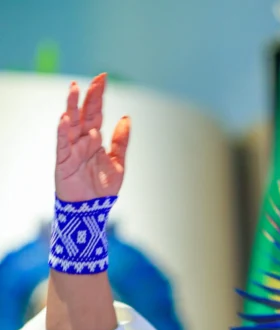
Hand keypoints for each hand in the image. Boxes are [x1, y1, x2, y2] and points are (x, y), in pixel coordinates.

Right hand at [56, 73, 129, 201]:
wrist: (91, 209)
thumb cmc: (102, 187)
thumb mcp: (118, 162)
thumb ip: (121, 140)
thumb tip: (126, 117)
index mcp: (95, 138)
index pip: (96, 112)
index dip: (99, 96)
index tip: (103, 78)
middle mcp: (82, 140)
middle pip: (84, 114)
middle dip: (89, 96)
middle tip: (95, 80)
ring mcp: (71, 149)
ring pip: (70, 123)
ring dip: (72, 107)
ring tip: (75, 90)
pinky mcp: (63, 161)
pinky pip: (62, 143)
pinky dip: (63, 131)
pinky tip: (65, 118)